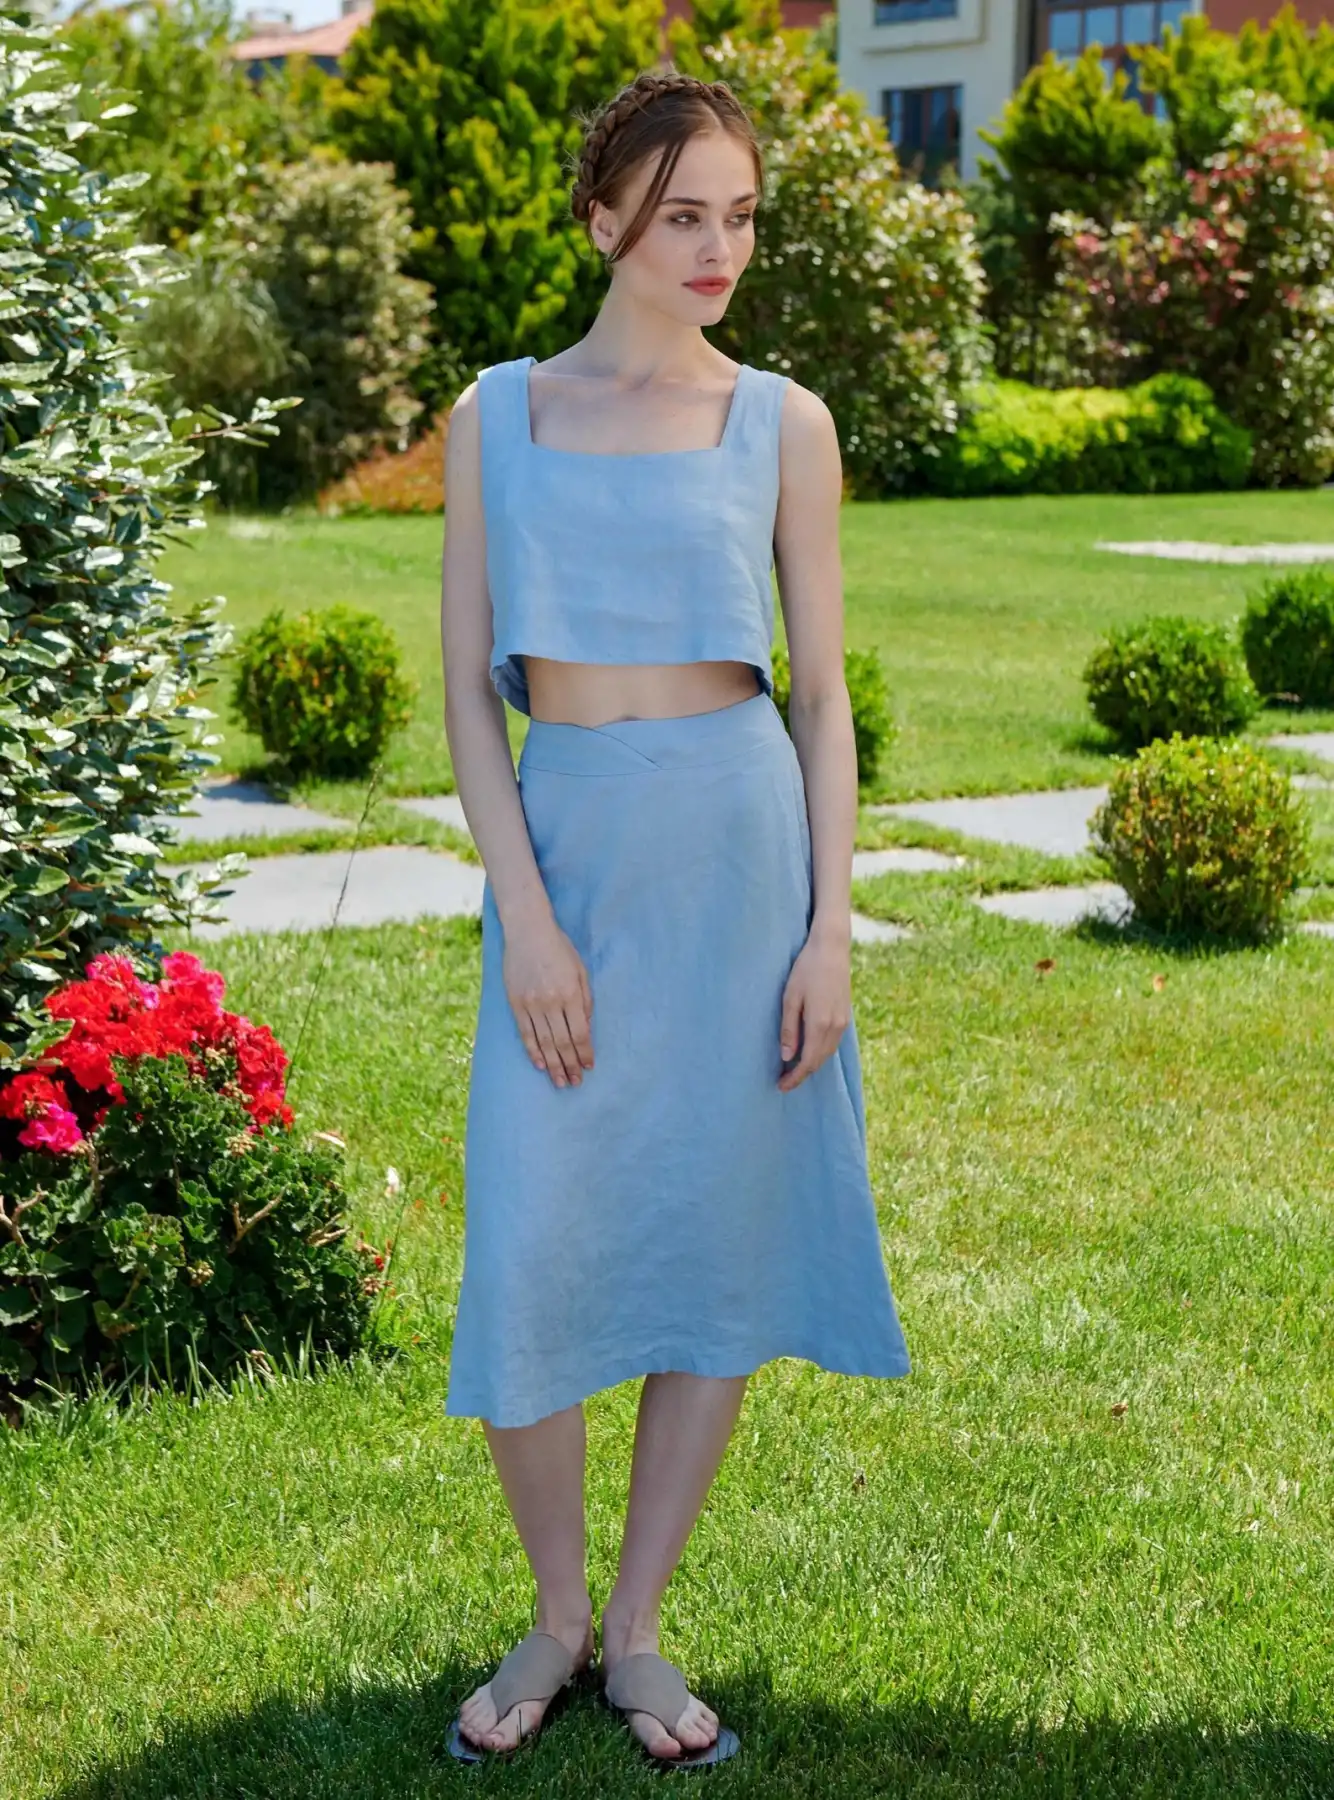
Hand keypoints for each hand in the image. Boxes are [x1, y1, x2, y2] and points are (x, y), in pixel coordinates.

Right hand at [502, 916, 593, 1088]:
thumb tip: (586, 1026)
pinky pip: (525, 1033)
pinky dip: (533, 1051)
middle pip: (562, 1042)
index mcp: (570, 994)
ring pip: (543, 1042)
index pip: (580, 1033)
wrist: (527, 930)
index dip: (585, 1052)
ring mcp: (531, 1004)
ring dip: (553, 1064)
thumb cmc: (559, 948)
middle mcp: (551, 1002)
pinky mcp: (515, 1003)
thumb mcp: (580, 970)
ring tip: (559, 1081)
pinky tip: (539, 1065)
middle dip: (570, 1065)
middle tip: (575, 1083)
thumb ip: (585, 999)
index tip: (589, 1067)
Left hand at [777, 930, 851, 1091]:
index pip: (807, 1062)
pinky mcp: (846, 1016)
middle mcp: (835, 1027)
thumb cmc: (805, 969)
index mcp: (820, 1024)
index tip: (780, 1086)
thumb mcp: (790, 998)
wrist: (832, 948)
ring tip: (793, 1070)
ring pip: (828, 1054)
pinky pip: (833, 1043)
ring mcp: (843, 1022)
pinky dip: (821, 1053)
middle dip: (802, 1075)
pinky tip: (809, 1051)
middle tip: (783, 1081)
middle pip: (819, 1062)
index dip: (794, 1078)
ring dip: (812, 1065)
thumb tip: (787, 1057)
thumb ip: (789, 1029)